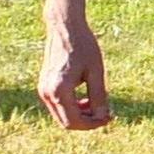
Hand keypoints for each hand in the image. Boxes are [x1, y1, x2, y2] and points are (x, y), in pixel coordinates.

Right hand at [38, 7, 111, 129]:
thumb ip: (99, 96)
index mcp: (59, 90)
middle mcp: (46, 92)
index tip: (110, 117)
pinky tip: (87, 98)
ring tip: (98, 104)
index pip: (74, 121)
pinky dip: (73, 106)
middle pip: (66, 122)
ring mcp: (43, 89)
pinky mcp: (44, 85)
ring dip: (80, 114)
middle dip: (87, 122)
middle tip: (107, 114)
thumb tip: (102, 116)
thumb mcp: (96, 72)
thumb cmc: (83, 46)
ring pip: (61, 115)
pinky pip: (58, 105)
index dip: (93, 124)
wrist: (65, 28)